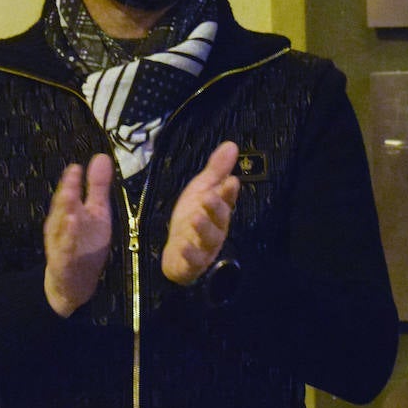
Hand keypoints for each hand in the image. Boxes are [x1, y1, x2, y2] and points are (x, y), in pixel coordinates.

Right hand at [43, 154, 113, 316]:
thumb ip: (97, 187)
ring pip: (61, 229)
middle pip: (63, 207)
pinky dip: (67, 244)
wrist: (73, 283)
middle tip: (73, 174)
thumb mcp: (96, 212)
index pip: (69, 194)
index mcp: (70, 212)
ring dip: (65, 216)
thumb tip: (102, 156)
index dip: (72, 181)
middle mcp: (62, 226)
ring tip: (70, 202)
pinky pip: (65, 253)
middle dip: (68, 192)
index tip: (77, 167)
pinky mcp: (64, 263)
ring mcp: (61, 245)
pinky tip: (71, 232)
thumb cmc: (85, 242)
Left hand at [162, 141, 240, 285]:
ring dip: (204, 229)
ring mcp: (204, 247)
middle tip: (210, 197)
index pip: (226, 199)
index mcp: (218, 210)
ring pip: (209, 239)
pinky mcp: (192, 263)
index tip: (231, 181)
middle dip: (216, 208)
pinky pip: (193, 260)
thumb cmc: (191, 218)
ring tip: (196, 217)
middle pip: (220, 219)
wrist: (176, 252)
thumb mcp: (201, 189)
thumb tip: (232, 144)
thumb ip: (217, 169)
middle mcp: (215, 229)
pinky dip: (189, 255)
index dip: (228, 192)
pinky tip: (183, 246)